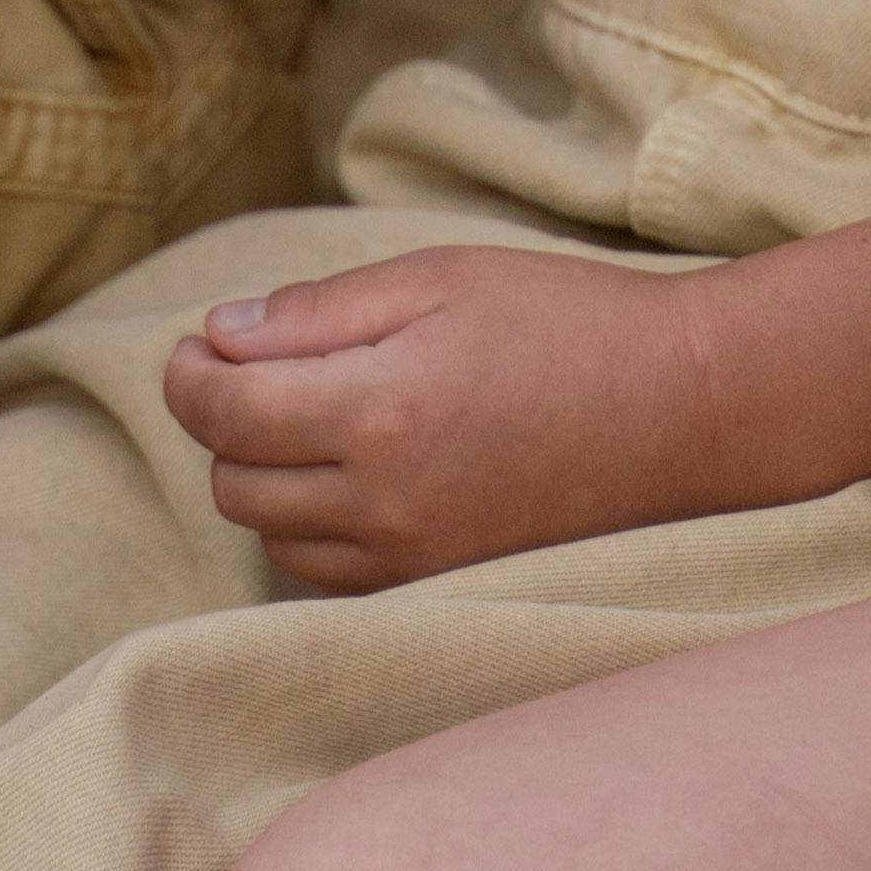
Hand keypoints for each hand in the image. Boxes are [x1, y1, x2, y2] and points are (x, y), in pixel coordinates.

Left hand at [163, 244, 724, 591]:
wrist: (682, 410)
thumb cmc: (563, 323)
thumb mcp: (438, 281)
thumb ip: (319, 314)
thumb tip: (223, 337)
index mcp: (376, 411)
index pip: (223, 413)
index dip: (189, 374)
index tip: (198, 346)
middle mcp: (383, 503)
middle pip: (234, 483)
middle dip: (226, 423)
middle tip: (259, 369)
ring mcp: (413, 561)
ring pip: (275, 538)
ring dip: (267, 478)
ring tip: (313, 418)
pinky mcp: (440, 589)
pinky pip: (332, 575)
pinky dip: (315, 528)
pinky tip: (355, 475)